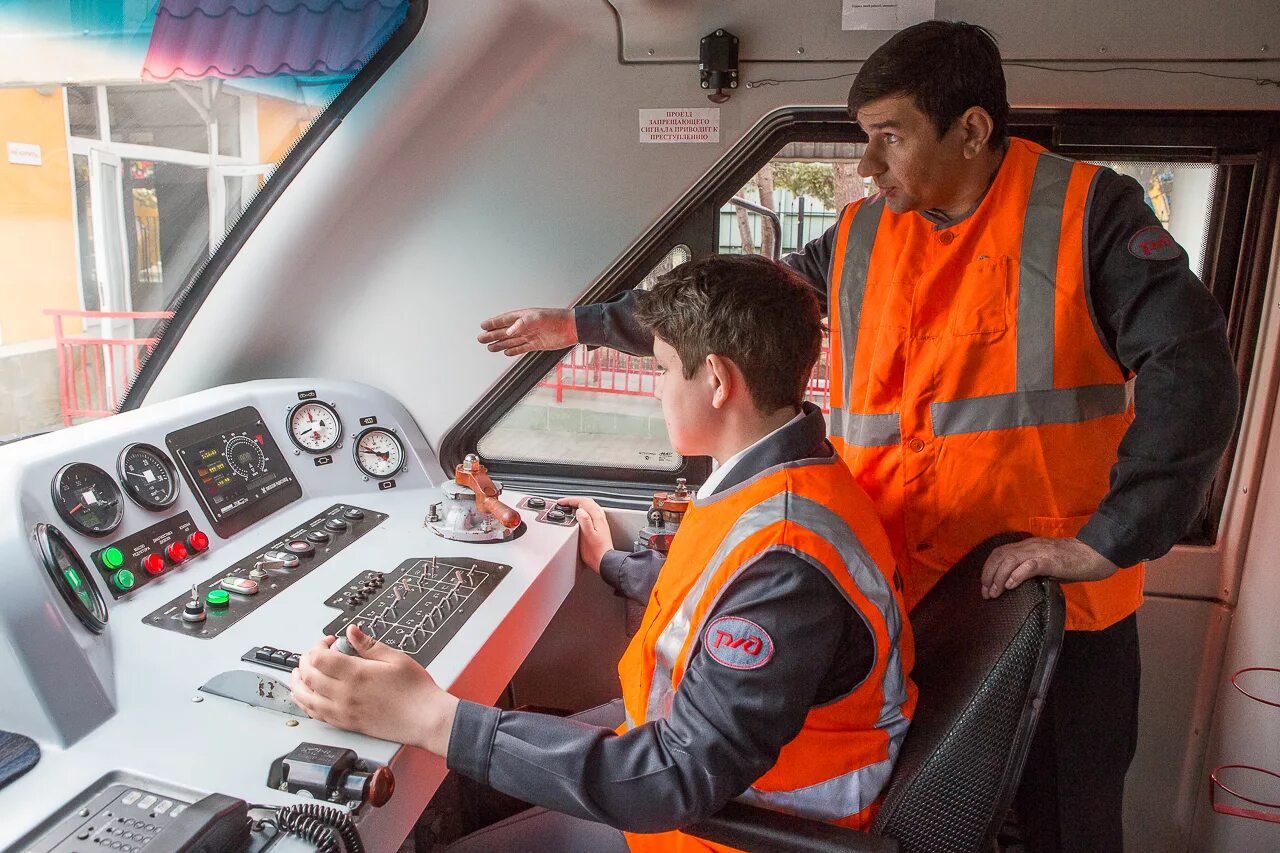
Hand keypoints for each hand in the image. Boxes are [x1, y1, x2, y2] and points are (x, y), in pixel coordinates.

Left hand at [290, 624, 458, 754]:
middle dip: (305, 660)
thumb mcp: (395, 658)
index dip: (318, 645)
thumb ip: (368, 645)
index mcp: (356, 674)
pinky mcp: (346, 724)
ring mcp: (343, 712)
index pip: (319, 658)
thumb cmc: (415, 690)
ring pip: (306, 698)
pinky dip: (305, 703)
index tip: (329, 641)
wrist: (425, 719)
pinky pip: (316, 714)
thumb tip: (351, 632)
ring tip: (297, 674)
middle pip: (308, 676)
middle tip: (314, 653)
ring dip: (297, 684)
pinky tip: (305, 697)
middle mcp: (344, 694)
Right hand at [478, 308, 576, 355]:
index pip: (505, 320)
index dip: (494, 323)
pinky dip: (513, 350)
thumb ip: (522, 324)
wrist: (571, 328)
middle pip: (505, 331)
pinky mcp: (537, 344)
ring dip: (500, 343)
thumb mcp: (537, 318)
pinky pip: (521, 348)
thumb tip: (508, 331)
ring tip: (488, 347)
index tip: (483, 325)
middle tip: (480, 338)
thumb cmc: (556, 319)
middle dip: (492, 335)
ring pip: (511, 340)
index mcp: (524, 316)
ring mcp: (531, 335)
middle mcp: (525, 326)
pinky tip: (505, 352)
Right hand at [555, 496, 611, 572]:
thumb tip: (580, 510)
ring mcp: (600, 522)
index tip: (561, 502)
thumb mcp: (589, 536)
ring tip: (570, 507)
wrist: (605, 561)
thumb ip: (585, 521)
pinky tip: (580, 516)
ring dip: (579, 504)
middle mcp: (600, 517)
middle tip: (564, 503)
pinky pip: (591, 513)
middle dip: (574, 500)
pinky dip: (583, 510)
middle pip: (587, 502)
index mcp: (596, 517)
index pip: (583, 502)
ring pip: (589, 506)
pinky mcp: (600, 527)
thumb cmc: (596, 551)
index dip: (571, 500)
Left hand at [980, 537, 1118, 598]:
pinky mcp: (1049, 560)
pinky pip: (1028, 566)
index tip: (985, 586)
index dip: (988, 569)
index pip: (999, 552)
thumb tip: (1013, 583)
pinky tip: (1010, 585)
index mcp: (1027, 546)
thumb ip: (1029, 568)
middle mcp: (1029, 546)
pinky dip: (1016, 575)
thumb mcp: (1045, 562)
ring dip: (999, 577)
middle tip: (986, 593)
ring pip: (1010, 560)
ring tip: (995, 593)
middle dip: (989, 575)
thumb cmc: (1071, 561)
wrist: (1094, 554)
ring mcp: (1038, 552)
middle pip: (1000, 556)